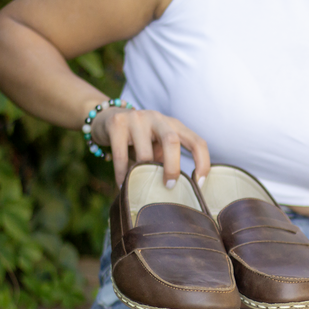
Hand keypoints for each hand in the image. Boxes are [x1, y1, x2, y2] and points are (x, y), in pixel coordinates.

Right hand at [91, 108, 209, 186]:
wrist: (106, 118)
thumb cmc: (139, 139)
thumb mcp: (158, 145)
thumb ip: (168, 160)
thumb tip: (179, 190)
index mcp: (173, 125)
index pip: (197, 142)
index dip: (203, 163)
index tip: (199, 184)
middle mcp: (157, 118)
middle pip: (172, 142)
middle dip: (172, 168)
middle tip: (169, 186)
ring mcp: (136, 119)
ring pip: (144, 153)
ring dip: (142, 174)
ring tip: (139, 187)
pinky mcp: (116, 124)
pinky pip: (121, 156)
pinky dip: (123, 174)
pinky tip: (123, 185)